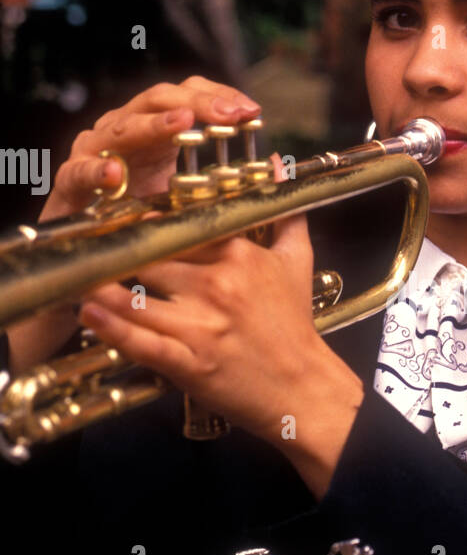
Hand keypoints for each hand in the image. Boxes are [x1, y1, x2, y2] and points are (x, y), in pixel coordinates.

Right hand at [40, 73, 261, 222]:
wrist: (90, 247)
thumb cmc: (142, 218)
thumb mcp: (188, 196)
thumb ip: (220, 180)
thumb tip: (275, 170)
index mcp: (155, 128)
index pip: (188, 95)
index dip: (219, 96)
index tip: (252, 111)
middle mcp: (125, 129)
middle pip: (159, 98)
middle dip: (197, 103)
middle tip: (230, 115)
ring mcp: (96, 150)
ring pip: (124, 126)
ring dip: (153, 125)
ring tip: (182, 123)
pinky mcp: (71, 181)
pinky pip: (81, 171)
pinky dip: (97, 171)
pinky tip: (115, 174)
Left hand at [75, 154, 364, 493]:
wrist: (304, 388)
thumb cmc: (295, 326)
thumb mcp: (296, 262)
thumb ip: (286, 213)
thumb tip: (280, 166)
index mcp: (238, 256)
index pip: (181, 227)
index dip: (147, 222)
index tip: (121, 217)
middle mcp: (216, 285)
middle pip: (150, 258)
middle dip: (118, 253)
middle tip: (88, 246)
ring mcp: (201, 325)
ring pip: (136, 298)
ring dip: (101, 287)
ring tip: (74, 275)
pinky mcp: (190, 363)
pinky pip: (142, 342)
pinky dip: (112, 328)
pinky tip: (89, 314)